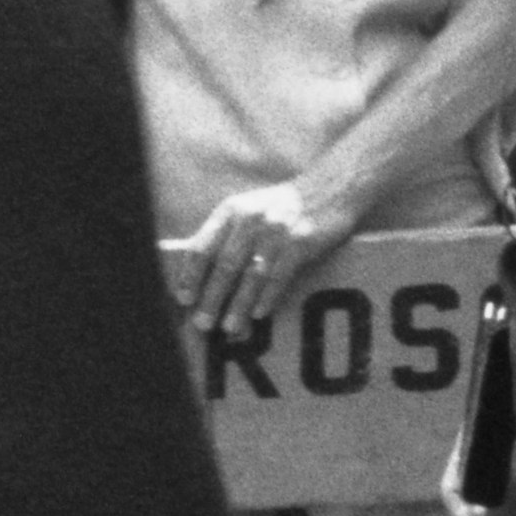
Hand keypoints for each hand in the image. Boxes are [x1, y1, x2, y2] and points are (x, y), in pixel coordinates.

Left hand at [174, 178, 352, 336]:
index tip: (184, 299)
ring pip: (251, 275)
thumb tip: (198, 276)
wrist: (332, 187)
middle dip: (211, 298)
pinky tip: (259, 315)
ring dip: (239, 304)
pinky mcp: (301, 241)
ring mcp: (276, 230)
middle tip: (202, 323)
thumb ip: (224, 235)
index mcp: (230, 212)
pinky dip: (268, 297)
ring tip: (229, 328)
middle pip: (224, 266)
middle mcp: (250, 219)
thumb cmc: (281, 207)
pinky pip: (280, 275)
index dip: (190, 276)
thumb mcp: (248, 209)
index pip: (201, 247)